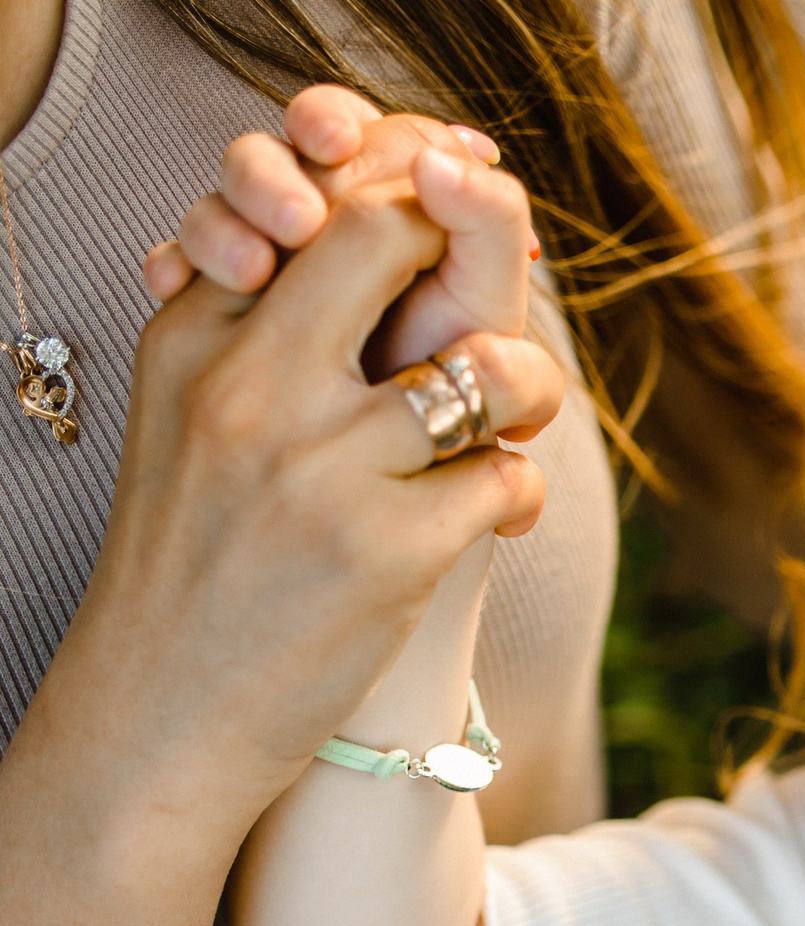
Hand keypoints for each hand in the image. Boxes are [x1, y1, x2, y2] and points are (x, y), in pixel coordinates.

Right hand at [63, 146, 560, 835]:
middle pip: (390, 238)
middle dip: (467, 259)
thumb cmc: (196, 568)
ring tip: (505, 432)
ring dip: (523, 393)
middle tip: (485, 322)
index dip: (402, 203)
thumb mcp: (188, 424)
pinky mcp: (385, 550)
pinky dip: (515, 493)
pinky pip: (505, 477)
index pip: (314, 209)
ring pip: (482, 367)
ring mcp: (319, 467)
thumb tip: (376, 247)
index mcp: (196, 341)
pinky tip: (492, 518)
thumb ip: (259, 332)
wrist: (158, 718)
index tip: (447, 238)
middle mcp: (250, 386)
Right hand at [143, 86, 531, 380]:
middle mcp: (310, 214)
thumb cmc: (460, 377)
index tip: (336, 147)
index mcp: (375, 190)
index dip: (327, 122)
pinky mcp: (213, 310)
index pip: (334, 124)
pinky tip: (175, 286)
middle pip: (259, 160)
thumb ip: (489, 221)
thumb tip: (438, 160)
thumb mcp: (487, 299)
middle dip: (266, 178)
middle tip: (298, 223)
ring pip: (212, 210)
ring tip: (249, 269)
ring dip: (218, 224)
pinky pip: (175, 272)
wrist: (407, 466)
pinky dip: (172, 269)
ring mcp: (257, 259)